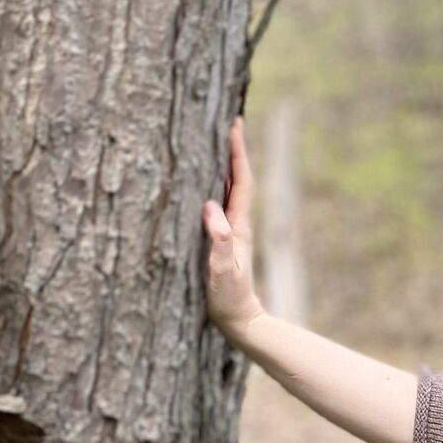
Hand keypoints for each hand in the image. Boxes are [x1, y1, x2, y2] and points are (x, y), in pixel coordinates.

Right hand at [202, 115, 263, 337]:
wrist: (239, 322)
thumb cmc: (228, 299)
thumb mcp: (221, 271)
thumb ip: (218, 240)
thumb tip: (210, 206)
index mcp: (238, 226)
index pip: (241, 181)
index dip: (238, 152)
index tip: (235, 124)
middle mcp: (237, 224)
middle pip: (236, 178)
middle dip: (231, 149)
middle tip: (225, 120)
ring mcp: (230, 232)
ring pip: (228, 189)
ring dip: (223, 164)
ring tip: (213, 140)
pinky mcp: (221, 241)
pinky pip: (218, 204)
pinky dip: (213, 186)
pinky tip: (202, 181)